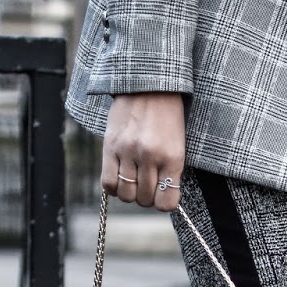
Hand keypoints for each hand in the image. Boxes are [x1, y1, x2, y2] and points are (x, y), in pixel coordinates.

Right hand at [102, 93, 184, 211]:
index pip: (167, 202)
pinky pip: (108, 183)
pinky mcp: (110, 145)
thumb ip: (170, 171)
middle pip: (145, 200)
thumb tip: (161, 199)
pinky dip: (114, 187)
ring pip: (126, 195)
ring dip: (130, 193)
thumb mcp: (178, 144)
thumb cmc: (166, 116)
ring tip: (133, 180)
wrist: (146, 84)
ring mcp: (128, 151)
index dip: (163, 202)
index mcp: (172, 157)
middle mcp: (150, 156)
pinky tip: (119, 178)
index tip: (162, 194)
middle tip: (147, 184)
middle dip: (146, 197)